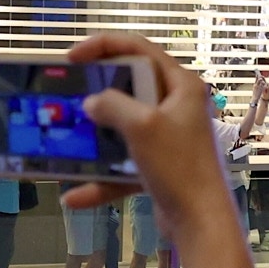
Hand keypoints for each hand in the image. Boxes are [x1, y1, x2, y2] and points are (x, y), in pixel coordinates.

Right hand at [68, 33, 226, 223]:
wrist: (201, 222)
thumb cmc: (179, 166)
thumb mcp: (142, 126)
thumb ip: (112, 105)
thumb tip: (92, 102)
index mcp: (181, 85)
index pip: (139, 48)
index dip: (103, 46)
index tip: (71, 58)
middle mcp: (177, 106)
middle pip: (129, 87)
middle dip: (97, 93)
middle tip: (69, 96)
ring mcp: (168, 137)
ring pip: (123, 128)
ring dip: (96, 137)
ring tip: (67, 140)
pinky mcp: (160, 165)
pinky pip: (124, 164)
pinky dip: (102, 178)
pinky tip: (76, 195)